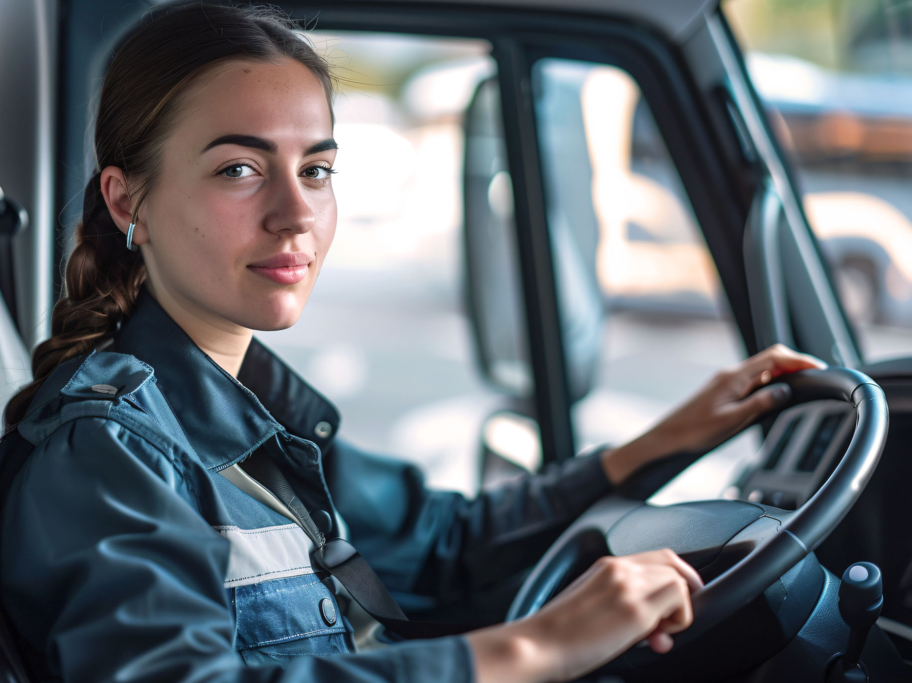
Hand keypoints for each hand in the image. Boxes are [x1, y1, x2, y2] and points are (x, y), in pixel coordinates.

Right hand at [466, 549, 702, 682]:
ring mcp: (628, 586)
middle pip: (673, 563)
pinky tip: (658, 637)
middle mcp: (619, 568)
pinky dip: (680, 619)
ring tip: (658, 634)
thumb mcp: (591, 603)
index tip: (676, 601)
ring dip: (679, 609)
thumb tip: (653, 623)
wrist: (538, 644)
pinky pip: (680, 599)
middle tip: (673, 620)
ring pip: (679, 580)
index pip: (657, 556)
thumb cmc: (557, 634)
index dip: (675, 575)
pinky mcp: (636, 610)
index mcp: (606, 566)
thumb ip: (621, 601)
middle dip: (683, 592)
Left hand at [602, 344, 825, 484]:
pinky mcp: (724, 390)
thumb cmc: (694, 430)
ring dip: (784, 373)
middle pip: (771, 359)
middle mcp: (731, 374)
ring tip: (804, 384)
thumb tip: (785, 390)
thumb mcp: (732, 420)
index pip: (774, 357)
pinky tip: (778, 394)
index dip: (799, 360)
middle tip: (816, 376)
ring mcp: (728, 381)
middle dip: (795, 364)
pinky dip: (770, 382)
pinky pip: (754, 380)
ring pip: (763, 370)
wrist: (668, 436)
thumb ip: (760, 404)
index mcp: (734, 377)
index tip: (819, 368)